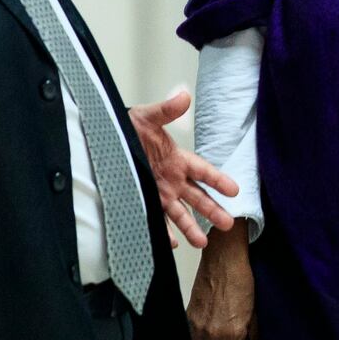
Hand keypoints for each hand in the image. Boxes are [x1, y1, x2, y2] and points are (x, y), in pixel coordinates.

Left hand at [127, 88, 238, 247]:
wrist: (104, 139)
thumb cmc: (127, 127)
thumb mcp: (146, 117)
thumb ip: (165, 111)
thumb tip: (183, 96)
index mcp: (177, 159)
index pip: (204, 172)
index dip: (219, 181)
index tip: (235, 191)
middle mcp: (172, 179)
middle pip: (198, 197)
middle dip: (213, 210)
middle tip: (228, 224)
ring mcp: (159, 192)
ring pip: (180, 213)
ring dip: (191, 227)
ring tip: (202, 243)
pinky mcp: (144, 200)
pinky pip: (156, 218)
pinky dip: (164, 232)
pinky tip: (171, 243)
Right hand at [186, 227, 256, 339]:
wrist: (224, 261)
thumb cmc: (241, 282)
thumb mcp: (254, 313)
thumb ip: (250, 335)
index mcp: (232, 334)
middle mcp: (212, 333)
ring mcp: (197, 325)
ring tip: (213, 339)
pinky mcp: (188, 316)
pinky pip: (188, 337)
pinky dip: (195, 337)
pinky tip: (205, 327)